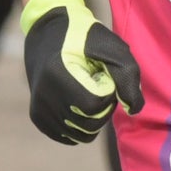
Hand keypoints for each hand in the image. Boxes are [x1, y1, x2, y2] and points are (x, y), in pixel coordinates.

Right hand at [21, 0, 142, 145]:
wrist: (48, 33)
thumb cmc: (85, 38)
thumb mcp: (112, 47)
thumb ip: (128, 76)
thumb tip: (133, 110)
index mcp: (57, 74)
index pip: (95, 105)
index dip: (107, 91)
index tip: (100, 73)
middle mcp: (43, 96)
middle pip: (89, 124)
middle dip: (103, 107)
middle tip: (95, 82)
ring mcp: (38, 109)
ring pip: (81, 135)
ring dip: (93, 117)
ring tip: (85, 91)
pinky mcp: (38, 118)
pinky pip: (69, 137)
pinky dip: (81, 125)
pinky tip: (76, 102)